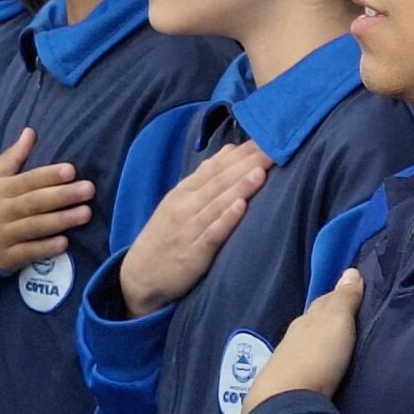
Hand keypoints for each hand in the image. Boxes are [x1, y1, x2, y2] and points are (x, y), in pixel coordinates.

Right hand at [0, 126, 93, 273]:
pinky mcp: (8, 257)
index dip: (49, 175)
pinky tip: (65, 242)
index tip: (71, 170)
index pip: (27, 180)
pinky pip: (28, 252)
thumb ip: (13, 156)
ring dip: (61, 220)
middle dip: (63, 196)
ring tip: (86, 213)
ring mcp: (4, 235)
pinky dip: (45, 248)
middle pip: (35, 202)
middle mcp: (2, 211)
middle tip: (89, 189)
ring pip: (34, 227)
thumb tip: (31, 131)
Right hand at [121, 142, 271, 313]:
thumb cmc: (165, 236)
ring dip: (240, 186)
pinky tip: (241, 207)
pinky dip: (226, 220)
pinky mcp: (193, 253)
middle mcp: (186, 205)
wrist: (139, 276)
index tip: (267, 138)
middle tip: (274, 148)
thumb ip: (205, 176)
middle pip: (220, 180)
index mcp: (184, 191)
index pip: (216, 166)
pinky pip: (212, 234)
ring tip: (261, 171)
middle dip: (248, 164)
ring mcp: (189, 229)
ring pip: (217, 203)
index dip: (242, 152)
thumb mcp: (178, 201)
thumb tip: (230, 150)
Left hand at [240, 269, 363, 413]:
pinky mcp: (285, 386)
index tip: (353, 295)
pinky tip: (318, 369)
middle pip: (312, 324)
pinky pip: (303, 366)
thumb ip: (343, 299)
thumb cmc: (315, 357)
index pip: (324, 303)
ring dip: (319, 344)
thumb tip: (351, 271)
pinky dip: (313, 363)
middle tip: (346, 321)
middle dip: (327, 321)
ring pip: (306, 345)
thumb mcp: (336, 323)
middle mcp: (294, 337)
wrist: (284, 402)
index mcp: (307, 320)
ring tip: (335, 347)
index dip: (338, 298)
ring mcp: (286, 362)